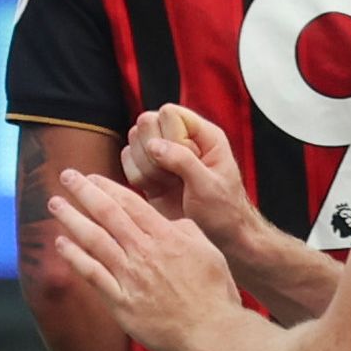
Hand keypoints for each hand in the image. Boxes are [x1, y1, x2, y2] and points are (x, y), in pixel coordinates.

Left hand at [50, 172, 244, 350]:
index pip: (131, 203)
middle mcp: (144, 252)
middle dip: (84, 192)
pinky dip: (75, 257)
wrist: (212, 332)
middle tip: (66, 176)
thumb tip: (169, 221)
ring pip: (94, 239)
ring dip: (72, 218)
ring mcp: (130, 277)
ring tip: (55, 204)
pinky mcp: (121, 302)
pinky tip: (61, 244)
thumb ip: (186, 231)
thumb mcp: (209, 251)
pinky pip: (92, 274)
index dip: (107, 187)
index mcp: (167, 237)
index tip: (91, 177)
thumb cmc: (215, 294)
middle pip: (108, 214)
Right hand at [125, 103, 255, 245]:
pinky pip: (127, 160)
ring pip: (134, 140)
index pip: (169, 112)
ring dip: (146, 167)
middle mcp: (182, 138)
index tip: (182, 161)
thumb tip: (154, 145)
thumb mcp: (208, 186)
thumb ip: (183, 161)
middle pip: (147, 122)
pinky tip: (157, 190)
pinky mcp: (150, 170)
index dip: (169, 135)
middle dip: (153, 152)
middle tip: (172, 176)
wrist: (218, 237)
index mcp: (204, 135)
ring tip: (168, 185)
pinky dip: (137, 177)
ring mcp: (164, 153)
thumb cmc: (223, 211)